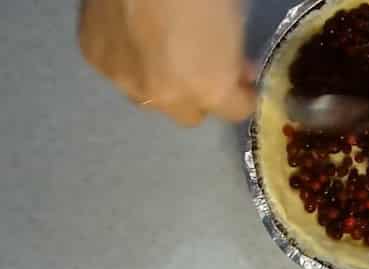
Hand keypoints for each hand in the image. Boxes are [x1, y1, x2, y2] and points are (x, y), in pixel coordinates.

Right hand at [78, 0, 254, 125]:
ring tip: (161, 50)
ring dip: (160, 83)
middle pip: (189, 114)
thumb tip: (239, 71)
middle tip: (199, 66)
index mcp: (210, 88)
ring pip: (149, 98)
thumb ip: (235, 57)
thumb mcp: (235, 23)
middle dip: (198, 95)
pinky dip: (129, 60)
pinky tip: (131, 33)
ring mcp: (125, 80)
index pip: (236, 112)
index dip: (242, 95)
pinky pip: (118, 71)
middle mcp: (166, 97)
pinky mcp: (95, 58)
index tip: (243, 80)